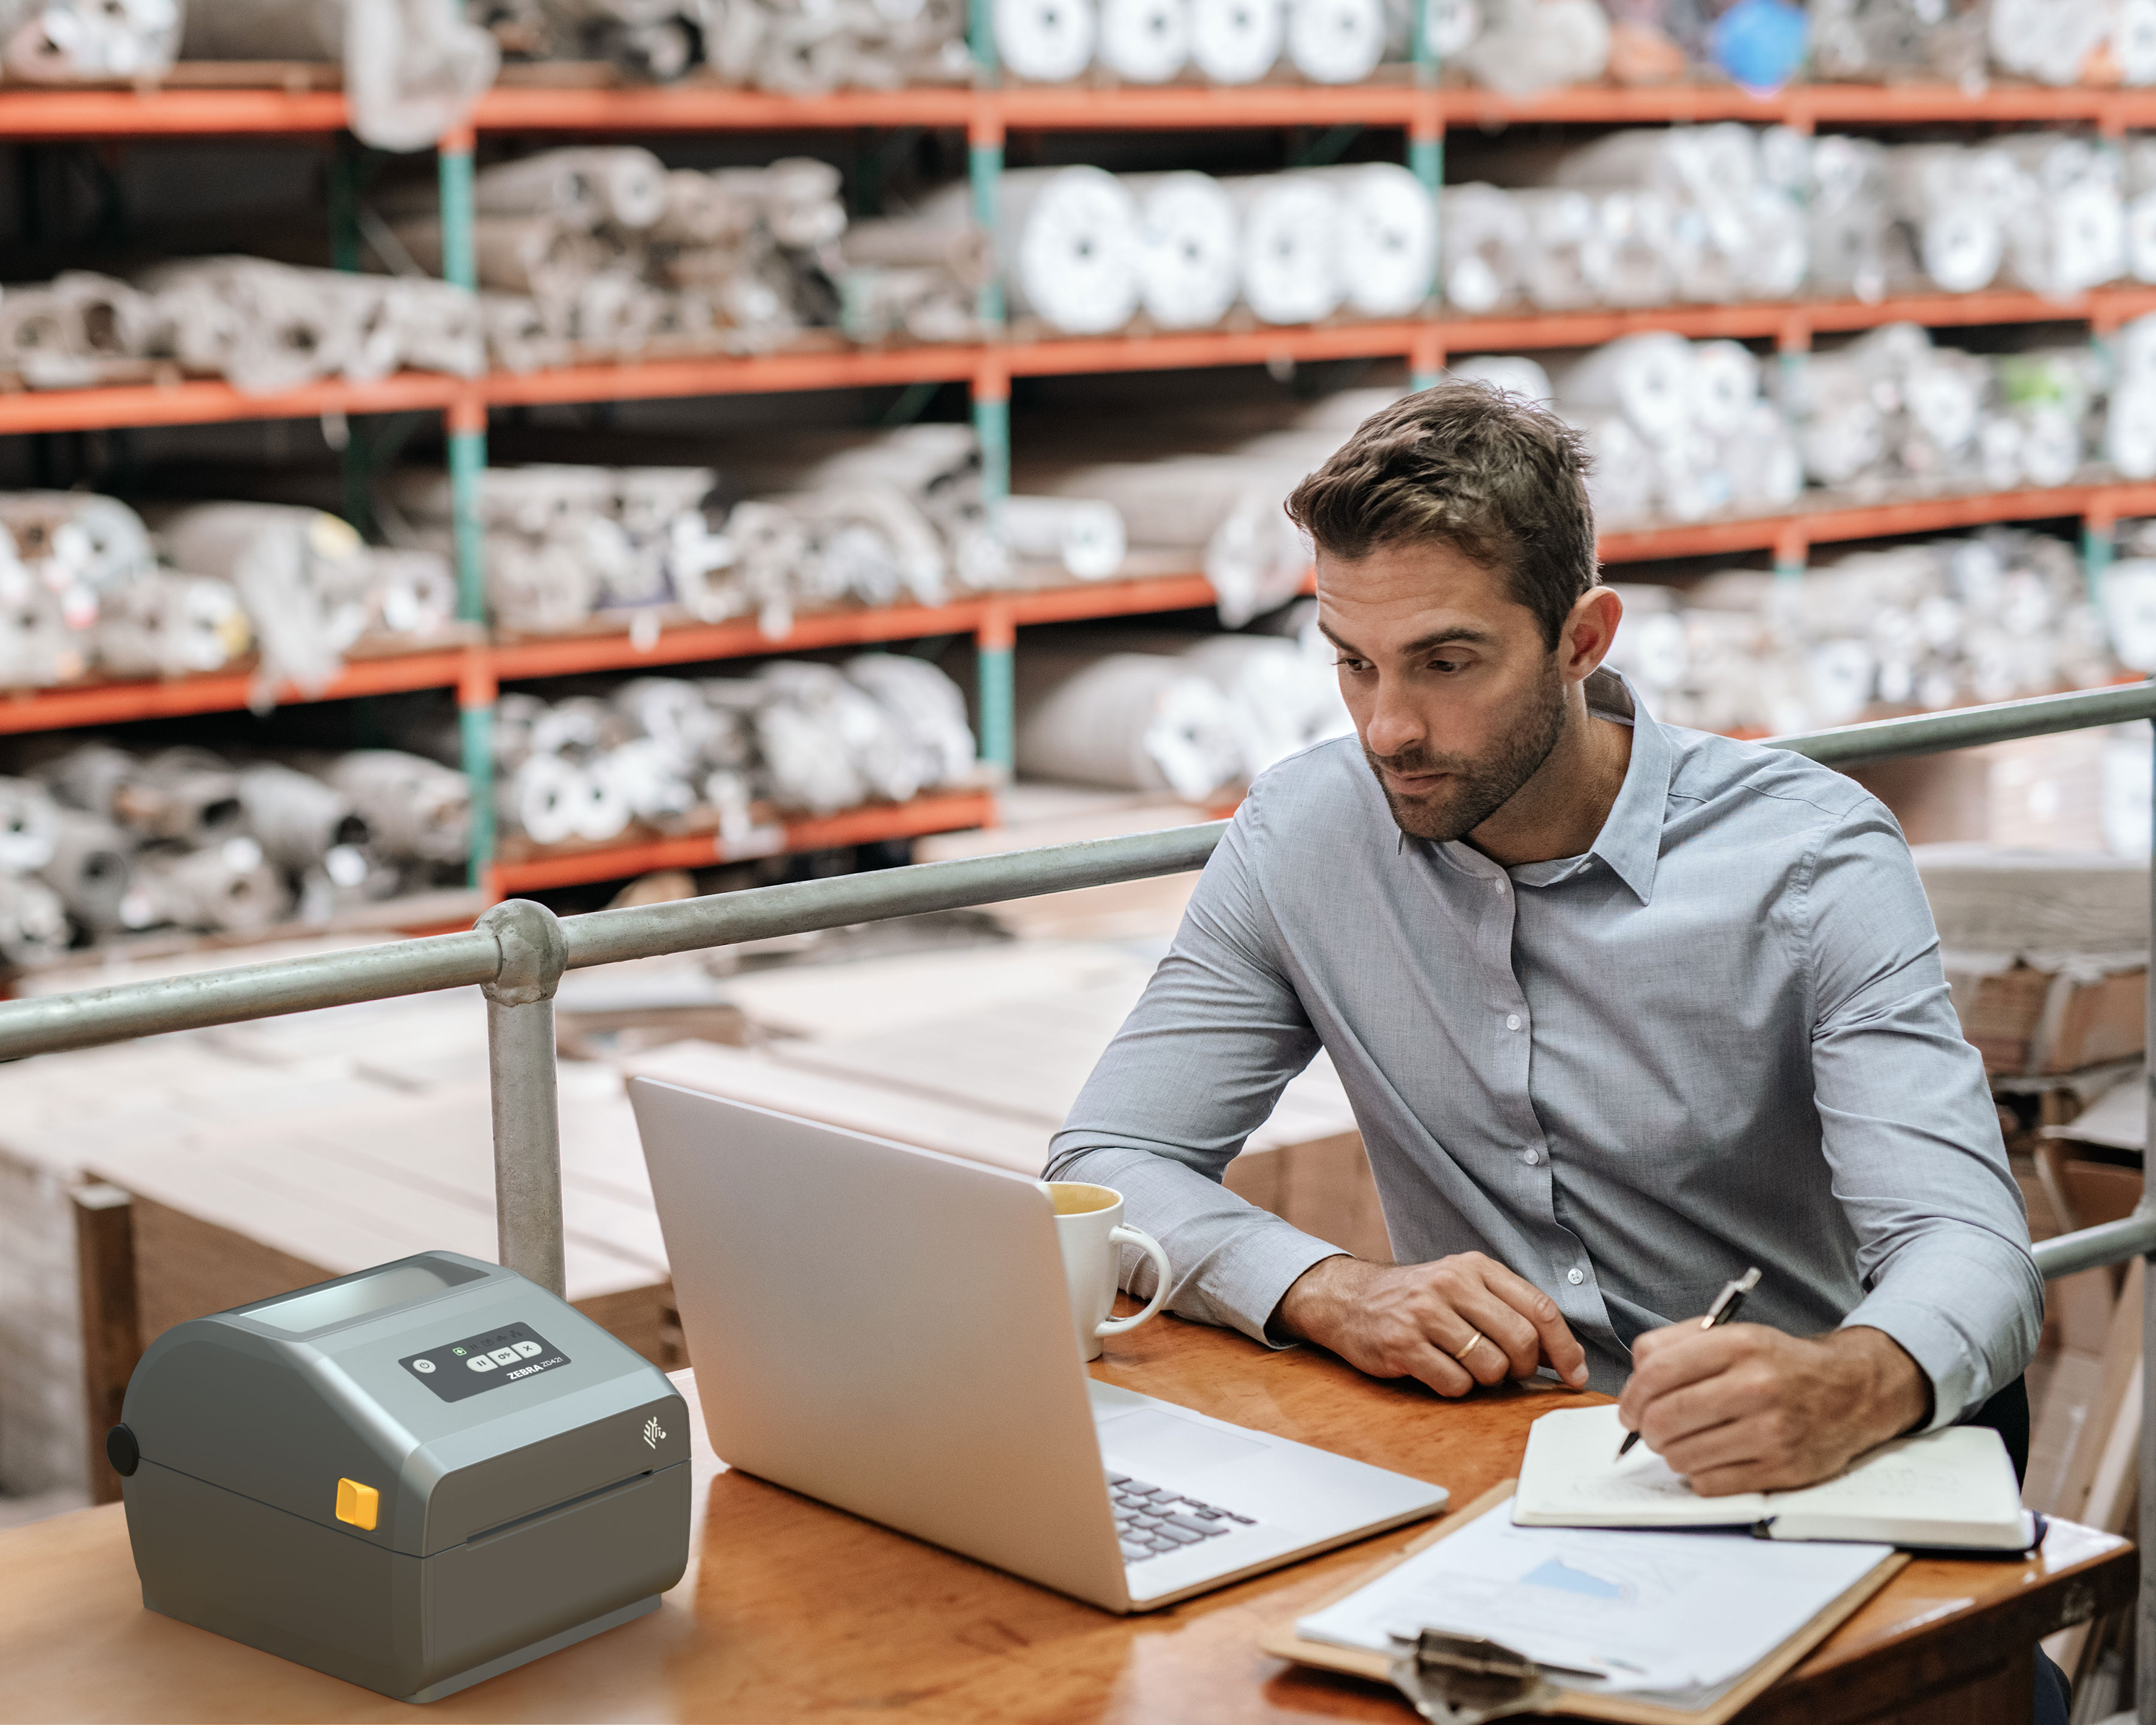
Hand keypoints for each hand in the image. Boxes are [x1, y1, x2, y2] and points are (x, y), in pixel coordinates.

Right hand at [1272, 1253, 1589, 1397]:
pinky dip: (1455, 1388)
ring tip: (1466, 1367)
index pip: (1539, 1307)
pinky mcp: (1402, 1344)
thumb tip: (1563, 1356)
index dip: (1564, 1347)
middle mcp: (1451, 1283)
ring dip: (1487, 1380)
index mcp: (1475, 1267)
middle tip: (1507, 1371)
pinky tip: (1438, 1371)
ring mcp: (1425, 1313)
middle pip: (1520, 1340)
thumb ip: (1508, 1310)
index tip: (1575, 1374)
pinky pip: (1454, 1384)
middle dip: (1523, 1368)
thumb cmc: (1417, 1300)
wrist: (1349, 1299)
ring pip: (1490, 1366)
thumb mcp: (1462, 1286)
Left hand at [1617, 1323, 1932, 1495]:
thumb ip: (1676, 1343)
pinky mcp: (1782, 1470)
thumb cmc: (1780, 1364)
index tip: (1629, 1409)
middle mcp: (1757, 1386)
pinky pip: (1709, 1483)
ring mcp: (1772, 1432)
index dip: (1631, 1395)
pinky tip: (1710, 1458)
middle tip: (1649, 1429)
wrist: (1851, 1390)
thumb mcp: (1732, 1334)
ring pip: (1682, 1456)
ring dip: (1671, 1453)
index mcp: (1740, 1345)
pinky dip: (1698, 1474)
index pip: (1657, 1372)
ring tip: (1684, 1441)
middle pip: (1664, 1418)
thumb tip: (1634, 1377)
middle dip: (1645, 1428)